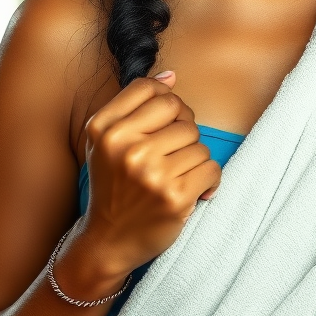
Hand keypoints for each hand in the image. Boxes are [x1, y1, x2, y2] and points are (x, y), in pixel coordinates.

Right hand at [75, 72, 221, 281]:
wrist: (109, 241)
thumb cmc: (113, 185)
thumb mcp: (107, 141)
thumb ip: (135, 105)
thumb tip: (171, 75)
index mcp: (105, 129)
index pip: (152, 90)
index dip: (166, 103)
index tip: (164, 123)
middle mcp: (125, 147)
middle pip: (180, 113)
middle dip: (182, 131)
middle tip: (170, 155)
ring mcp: (151, 173)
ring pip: (198, 143)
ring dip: (193, 160)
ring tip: (174, 177)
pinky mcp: (175, 197)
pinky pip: (211, 168)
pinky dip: (207, 181)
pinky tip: (190, 191)